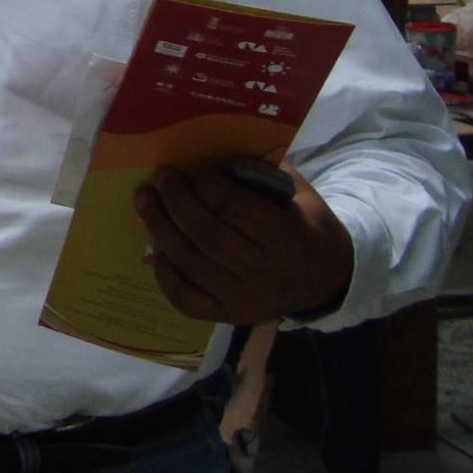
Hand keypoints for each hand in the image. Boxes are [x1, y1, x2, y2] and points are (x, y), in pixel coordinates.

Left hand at [136, 163, 354, 325]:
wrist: (326, 281)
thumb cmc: (305, 226)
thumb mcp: (299, 195)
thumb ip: (264, 175)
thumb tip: (213, 155)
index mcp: (291, 241)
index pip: (241, 212)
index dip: (212, 188)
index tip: (195, 170)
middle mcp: (267, 276)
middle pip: (209, 236)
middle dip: (178, 202)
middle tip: (162, 177)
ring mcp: (246, 301)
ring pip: (192, 263)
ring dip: (161, 228)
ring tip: (146, 200)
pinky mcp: (228, 316)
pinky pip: (186, 298)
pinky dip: (164, 272)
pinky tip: (154, 247)